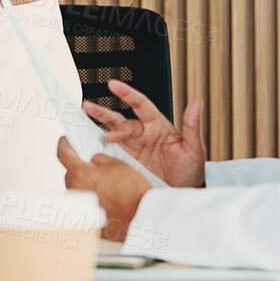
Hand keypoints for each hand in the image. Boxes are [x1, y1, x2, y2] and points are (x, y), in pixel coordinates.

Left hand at [56, 137, 151, 243]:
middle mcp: (76, 190)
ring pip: (77, 187)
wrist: (142, 214)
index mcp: (80, 174)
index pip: (63, 154)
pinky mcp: (88, 215)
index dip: (64, 144)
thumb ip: (99, 159)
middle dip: (78, 166)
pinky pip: (85, 200)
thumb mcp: (117, 164)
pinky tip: (105, 194)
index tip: (65, 140)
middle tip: (90, 162)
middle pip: (70, 173)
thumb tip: (92, 161)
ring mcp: (81, 205)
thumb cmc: (132, 189)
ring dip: (85, 182)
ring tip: (102, 180)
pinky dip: (91, 195)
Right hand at [81, 79, 206, 187]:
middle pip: (120, 119)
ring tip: (82, 117)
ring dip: (97, 125)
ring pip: (111, 132)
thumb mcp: (194, 149)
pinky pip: (109, 153)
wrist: (182, 195)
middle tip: (90, 108)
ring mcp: (132, 149)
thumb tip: (197, 103)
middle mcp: (142, 135)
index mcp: (158, 126)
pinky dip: (98, 147)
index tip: (114, 85)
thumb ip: (192, 126)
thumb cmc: (191, 171)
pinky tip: (88, 143)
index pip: (141, 105)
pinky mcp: (125, 163)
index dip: (127, 94)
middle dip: (104, 113)